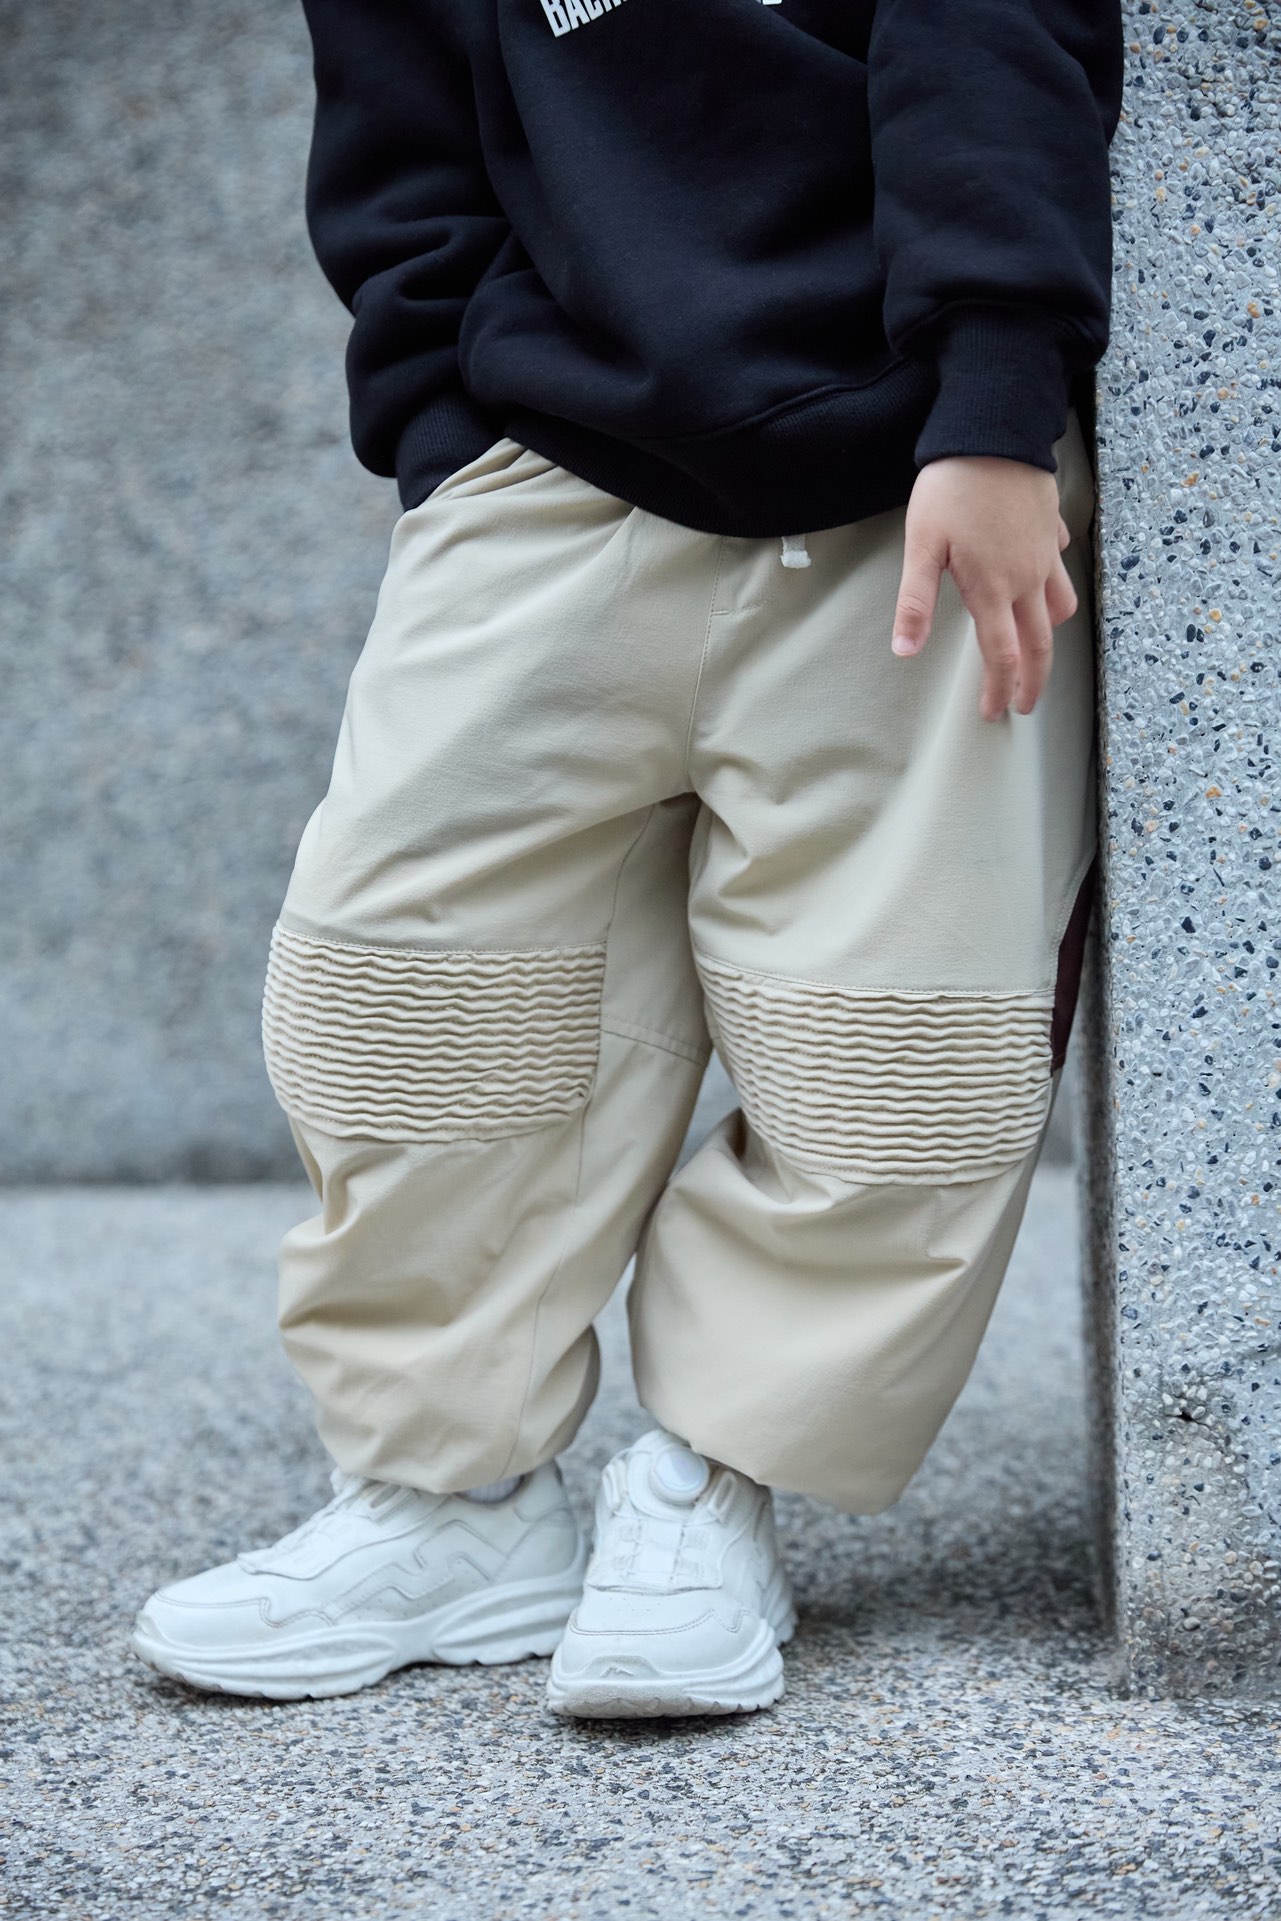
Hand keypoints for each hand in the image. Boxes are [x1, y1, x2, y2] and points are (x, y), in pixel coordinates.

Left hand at [890, 456, 1077, 720]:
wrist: (995, 430)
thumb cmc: (953, 487)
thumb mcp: (921, 546)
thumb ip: (915, 602)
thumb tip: (905, 650)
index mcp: (992, 589)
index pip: (1001, 656)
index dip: (999, 690)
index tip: (994, 712)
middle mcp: (1026, 578)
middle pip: (1039, 643)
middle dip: (1033, 679)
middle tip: (1025, 704)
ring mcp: (1044, 552)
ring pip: (1060, 606)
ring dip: (1049, 633)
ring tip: (1036, 646)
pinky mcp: (1050, 526)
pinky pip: (1060, 564)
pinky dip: (1055, 582)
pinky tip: (1041, 578)